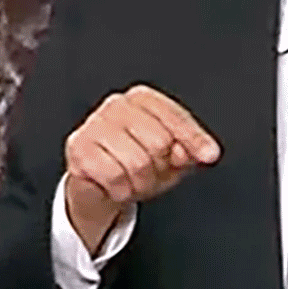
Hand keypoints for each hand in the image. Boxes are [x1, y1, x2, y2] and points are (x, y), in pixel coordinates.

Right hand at [64, 84, 220, 252]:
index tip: (209, 155)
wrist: (99, 186)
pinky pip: (113, 176)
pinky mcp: (78, 147)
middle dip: (161, 167)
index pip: (175, 116)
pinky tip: (117, 186)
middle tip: (153, 173)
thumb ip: (187, 151)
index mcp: (143, 99)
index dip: (194, 139)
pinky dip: (121, 190)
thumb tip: (195, 152)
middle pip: (159, 141)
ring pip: (137, 162)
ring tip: (135, 181)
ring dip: (141, 183)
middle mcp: (117, 105)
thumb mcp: (171, 158)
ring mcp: (94, 124)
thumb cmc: (137, 163)